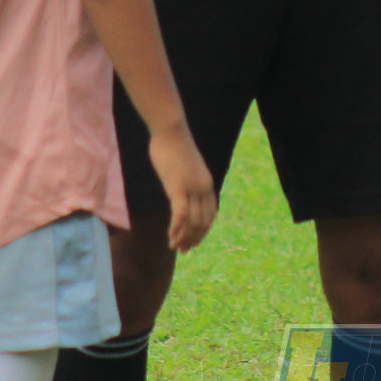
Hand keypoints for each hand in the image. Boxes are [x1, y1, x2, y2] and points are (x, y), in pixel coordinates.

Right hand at [148, 124, 216, 251]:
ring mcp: (192, 188)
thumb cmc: (173, 145)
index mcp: (207, 183)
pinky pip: (181, 215)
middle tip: (183, 250)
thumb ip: (185, 180)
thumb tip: (179, 190)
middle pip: (204, 222)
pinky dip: (177, 230)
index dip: (203, 231)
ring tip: (175, 247)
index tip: (193, 241)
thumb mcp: (184, 166)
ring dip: (184, 238)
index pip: (210, 214)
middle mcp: (203, 188)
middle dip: (194, 239)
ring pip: (193, 222)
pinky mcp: (178, 187)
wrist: (171, 130)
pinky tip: (170, 238)